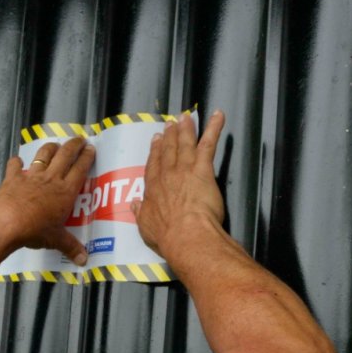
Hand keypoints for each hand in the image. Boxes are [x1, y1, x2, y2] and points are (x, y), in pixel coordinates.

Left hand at [0, 137, 95, 264]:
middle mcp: (50, 179)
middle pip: (65, 155)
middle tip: (79, 139)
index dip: (87, 157)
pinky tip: (16, 161)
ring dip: (50, 147)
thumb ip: (70, 247)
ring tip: (55, 144)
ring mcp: (31, 176)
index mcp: (65, 191)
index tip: (91, 148)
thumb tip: (84, 260)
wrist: (7, 223)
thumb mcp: (56, 240)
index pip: (80, 168)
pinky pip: (14, 166)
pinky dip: (16, 163)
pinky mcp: (13, 178)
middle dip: (74, 145)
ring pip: (44, 154)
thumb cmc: (34, 230)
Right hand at [132, 110, 226, 257]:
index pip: (153, 166)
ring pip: (185, 144)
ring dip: (186, 129)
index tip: (156, 141)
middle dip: (170, 135)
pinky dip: (214, 129)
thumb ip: (140, 213)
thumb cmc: (167, 236)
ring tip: (187, 117)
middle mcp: (167, 175)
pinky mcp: (203, 169)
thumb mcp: (146, 227)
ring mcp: (184, 170)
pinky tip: (217, 116)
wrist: (185, 235)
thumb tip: (134, 205)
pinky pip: (209, 144)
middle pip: (168, 151)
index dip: (155, 152)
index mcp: (153, 190)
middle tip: (170, 123)